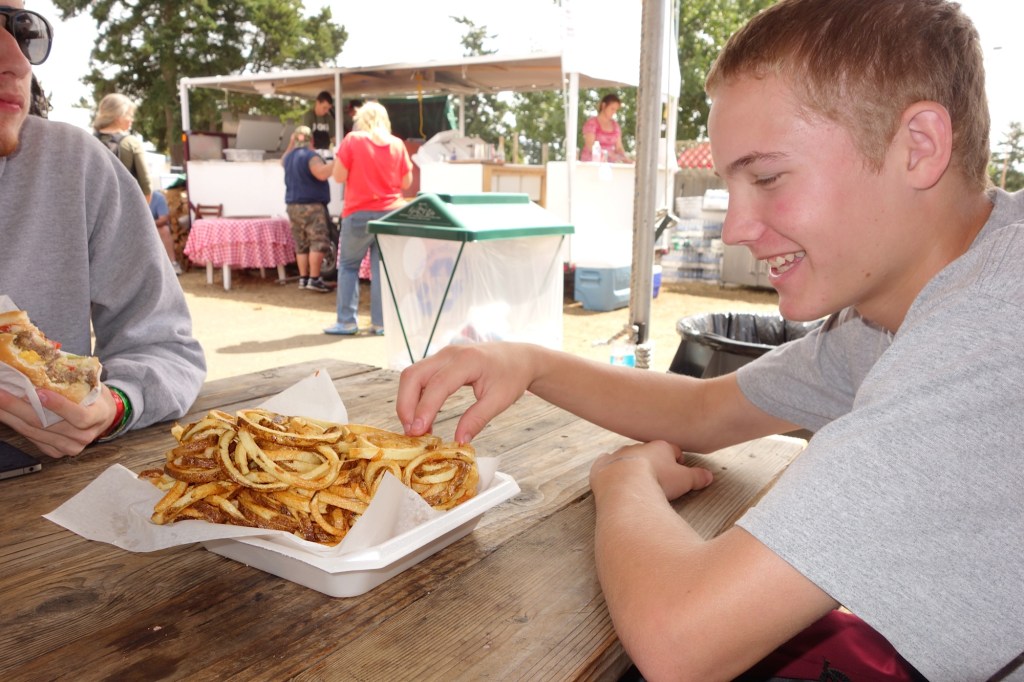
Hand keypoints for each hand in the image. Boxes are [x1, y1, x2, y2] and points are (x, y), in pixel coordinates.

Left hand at [0, 386, 116, 457]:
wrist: (103, 417)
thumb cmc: (95, 396)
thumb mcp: (92, 384)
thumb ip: (72, 378)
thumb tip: (41, 360)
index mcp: (98, 416)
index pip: (79, 415)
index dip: (59, 405)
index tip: (38, 392)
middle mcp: (84, 436)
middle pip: (47, 424)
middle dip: (18, 407)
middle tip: (1, 393)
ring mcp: (70, 447)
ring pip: (34, 432)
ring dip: (10, 416)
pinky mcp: (55, 452)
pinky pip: (31, 438)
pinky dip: (15, 424)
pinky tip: (4, 414)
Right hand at [396, 342, 535, 443]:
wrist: (519, 357)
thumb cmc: (512, 376)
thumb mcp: (500, 400)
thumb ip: (478, 419)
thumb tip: (459, 441)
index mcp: (467, 360)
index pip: (437, 384)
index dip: (425, 409)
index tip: (418, 432)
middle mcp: (449, 354)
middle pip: (414, 375)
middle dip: (406, 405)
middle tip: (411, 433)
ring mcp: (442, 355)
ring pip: (412, 376)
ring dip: (408, 402)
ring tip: (416, 430)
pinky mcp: (440, 361)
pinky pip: (419, 377)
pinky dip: (415, 397)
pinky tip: (423, 418)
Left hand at [590, 440, 712, 501]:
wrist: (625, 484)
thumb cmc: (657, 480)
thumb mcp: (685, 480)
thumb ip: (698, 477)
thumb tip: (709, 476)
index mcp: (660, 446)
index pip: (673, 449)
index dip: (678, 460)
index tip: (679, 470)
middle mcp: (638, 446)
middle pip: (649, 452)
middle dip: (654, 462)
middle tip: (658, 477)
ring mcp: (619, 454)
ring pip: (627, 455)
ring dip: (632, 465)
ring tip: (636, 480)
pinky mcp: (602, 465)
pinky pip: (605, 462)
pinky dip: (609, 468)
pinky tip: (611, 476)